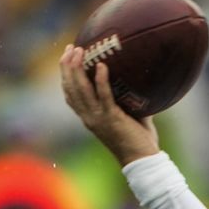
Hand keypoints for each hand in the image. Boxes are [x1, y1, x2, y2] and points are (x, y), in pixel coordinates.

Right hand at [58, 44, 159, 165]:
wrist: (142, 160)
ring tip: (80, 51)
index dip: (65, 75)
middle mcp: (89, 117)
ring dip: (78, 68)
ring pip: (80, 89)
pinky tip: (102, 65)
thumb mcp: (131, 117)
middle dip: (67, 66)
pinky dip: (101, 80)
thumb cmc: (139, 140)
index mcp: (89, 117)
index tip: (67, 57)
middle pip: (69, 88)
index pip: (70, 94)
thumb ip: (131, 100)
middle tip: (71, 48)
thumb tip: (142, 81)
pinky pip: (103, 95)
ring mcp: (98, 118)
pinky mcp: (111, 118)